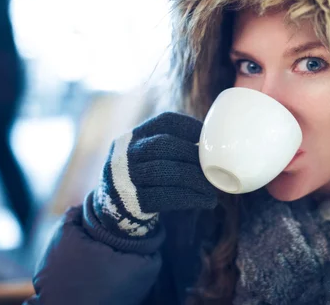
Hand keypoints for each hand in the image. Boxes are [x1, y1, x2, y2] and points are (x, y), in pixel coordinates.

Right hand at [93, 112, 216, 236]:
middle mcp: (127, 152)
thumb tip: (215, 146)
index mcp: (136, 135)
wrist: (114, 208)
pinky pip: (165, 196)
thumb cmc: (143, 176)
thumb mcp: (146, 154)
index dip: (189, 126)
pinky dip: (190, 198)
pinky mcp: (132, 200)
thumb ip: (169, 145)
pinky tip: (206, 201)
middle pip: (163, 145)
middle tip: (213, 167)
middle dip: (192, 155)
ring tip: (213, 189)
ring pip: (164, 172)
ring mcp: (126, 176)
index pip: (165, 121)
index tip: (207, 137)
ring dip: (194, 179)